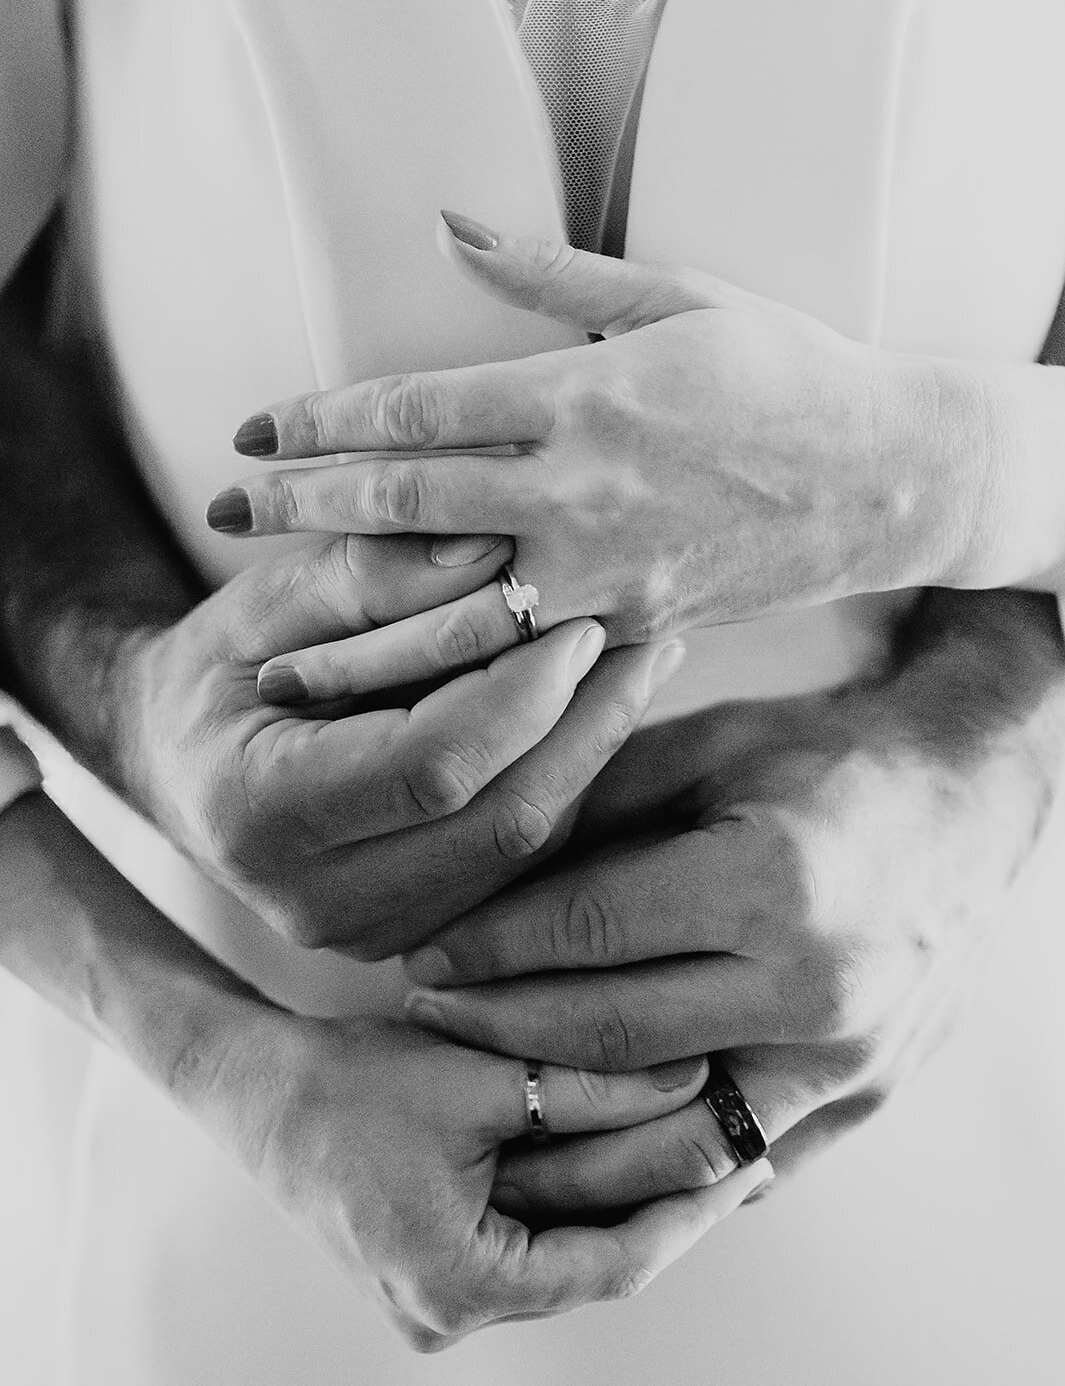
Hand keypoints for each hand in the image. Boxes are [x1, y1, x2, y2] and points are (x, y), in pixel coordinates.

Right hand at [114, 532, 681, 955]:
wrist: (180, 761)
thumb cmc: (219, 667)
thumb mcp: (261, 601)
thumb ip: (366, 575)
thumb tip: (491, 554)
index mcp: (259, 814)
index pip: (431, 766)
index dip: (522, 694)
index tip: (584, 621)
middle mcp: (314, 900)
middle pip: (501, 818)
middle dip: (587, 720)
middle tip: (645, 635)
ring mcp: (370, 933)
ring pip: (527, 846)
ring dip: (593, 749)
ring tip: (639, 660)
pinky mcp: (417, 931)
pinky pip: (521, 857)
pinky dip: (566, 779)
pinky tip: (596, 710)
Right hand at [182, 1004, 769, 1350]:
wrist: (255, 1091)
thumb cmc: (349, 1083)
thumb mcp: (480, 1077)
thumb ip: (588, 1084)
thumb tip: (694, 1079)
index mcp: (459, 1286)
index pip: (613, 1264)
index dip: (689, 1213)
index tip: (747, 1167)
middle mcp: (449, 1314)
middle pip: (591, 1264)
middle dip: (666, 1204)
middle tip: (740, 1153)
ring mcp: (437, 1300)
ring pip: (563, 1253)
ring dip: (622, 1200)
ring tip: (696, 1146)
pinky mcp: (432, 1270)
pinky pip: (528, 1242)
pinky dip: (574, 1199)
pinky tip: (618, 1153)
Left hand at [209, 217, 993, 641]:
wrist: (889, 477)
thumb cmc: (785, 369)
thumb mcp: (676, 294)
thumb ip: (548, 271)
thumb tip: (447, 221)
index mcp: (579, 393)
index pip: (413, 408)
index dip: (320, 419)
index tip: (254, 426)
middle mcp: (577, 487)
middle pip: (402, 504)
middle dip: (299, 508)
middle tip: (222, 510)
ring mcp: (603, 569)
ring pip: (443, 607)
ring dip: (344, 623)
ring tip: (268, 646)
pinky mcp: (630, 625)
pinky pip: (518, 656)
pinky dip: (441, 674)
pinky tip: (382, 689)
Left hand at [402, 590, 1064, 1216]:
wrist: (965, 806)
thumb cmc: (828, 758)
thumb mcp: (711, 745)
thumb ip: (598, 800)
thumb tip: (486, 862)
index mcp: (770, 884)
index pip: (590, 932)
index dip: (490, 945)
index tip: (422, 954)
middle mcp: (811, 987)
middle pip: (611, 1035)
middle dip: (498, 1030)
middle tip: (425, 1019)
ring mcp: (841, 1061)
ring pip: (665, 1129)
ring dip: (561, 1129)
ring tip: (481, 1104)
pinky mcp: (857, 1102)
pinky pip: (736, 1164)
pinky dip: (650, 1169)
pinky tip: (583, 1155)